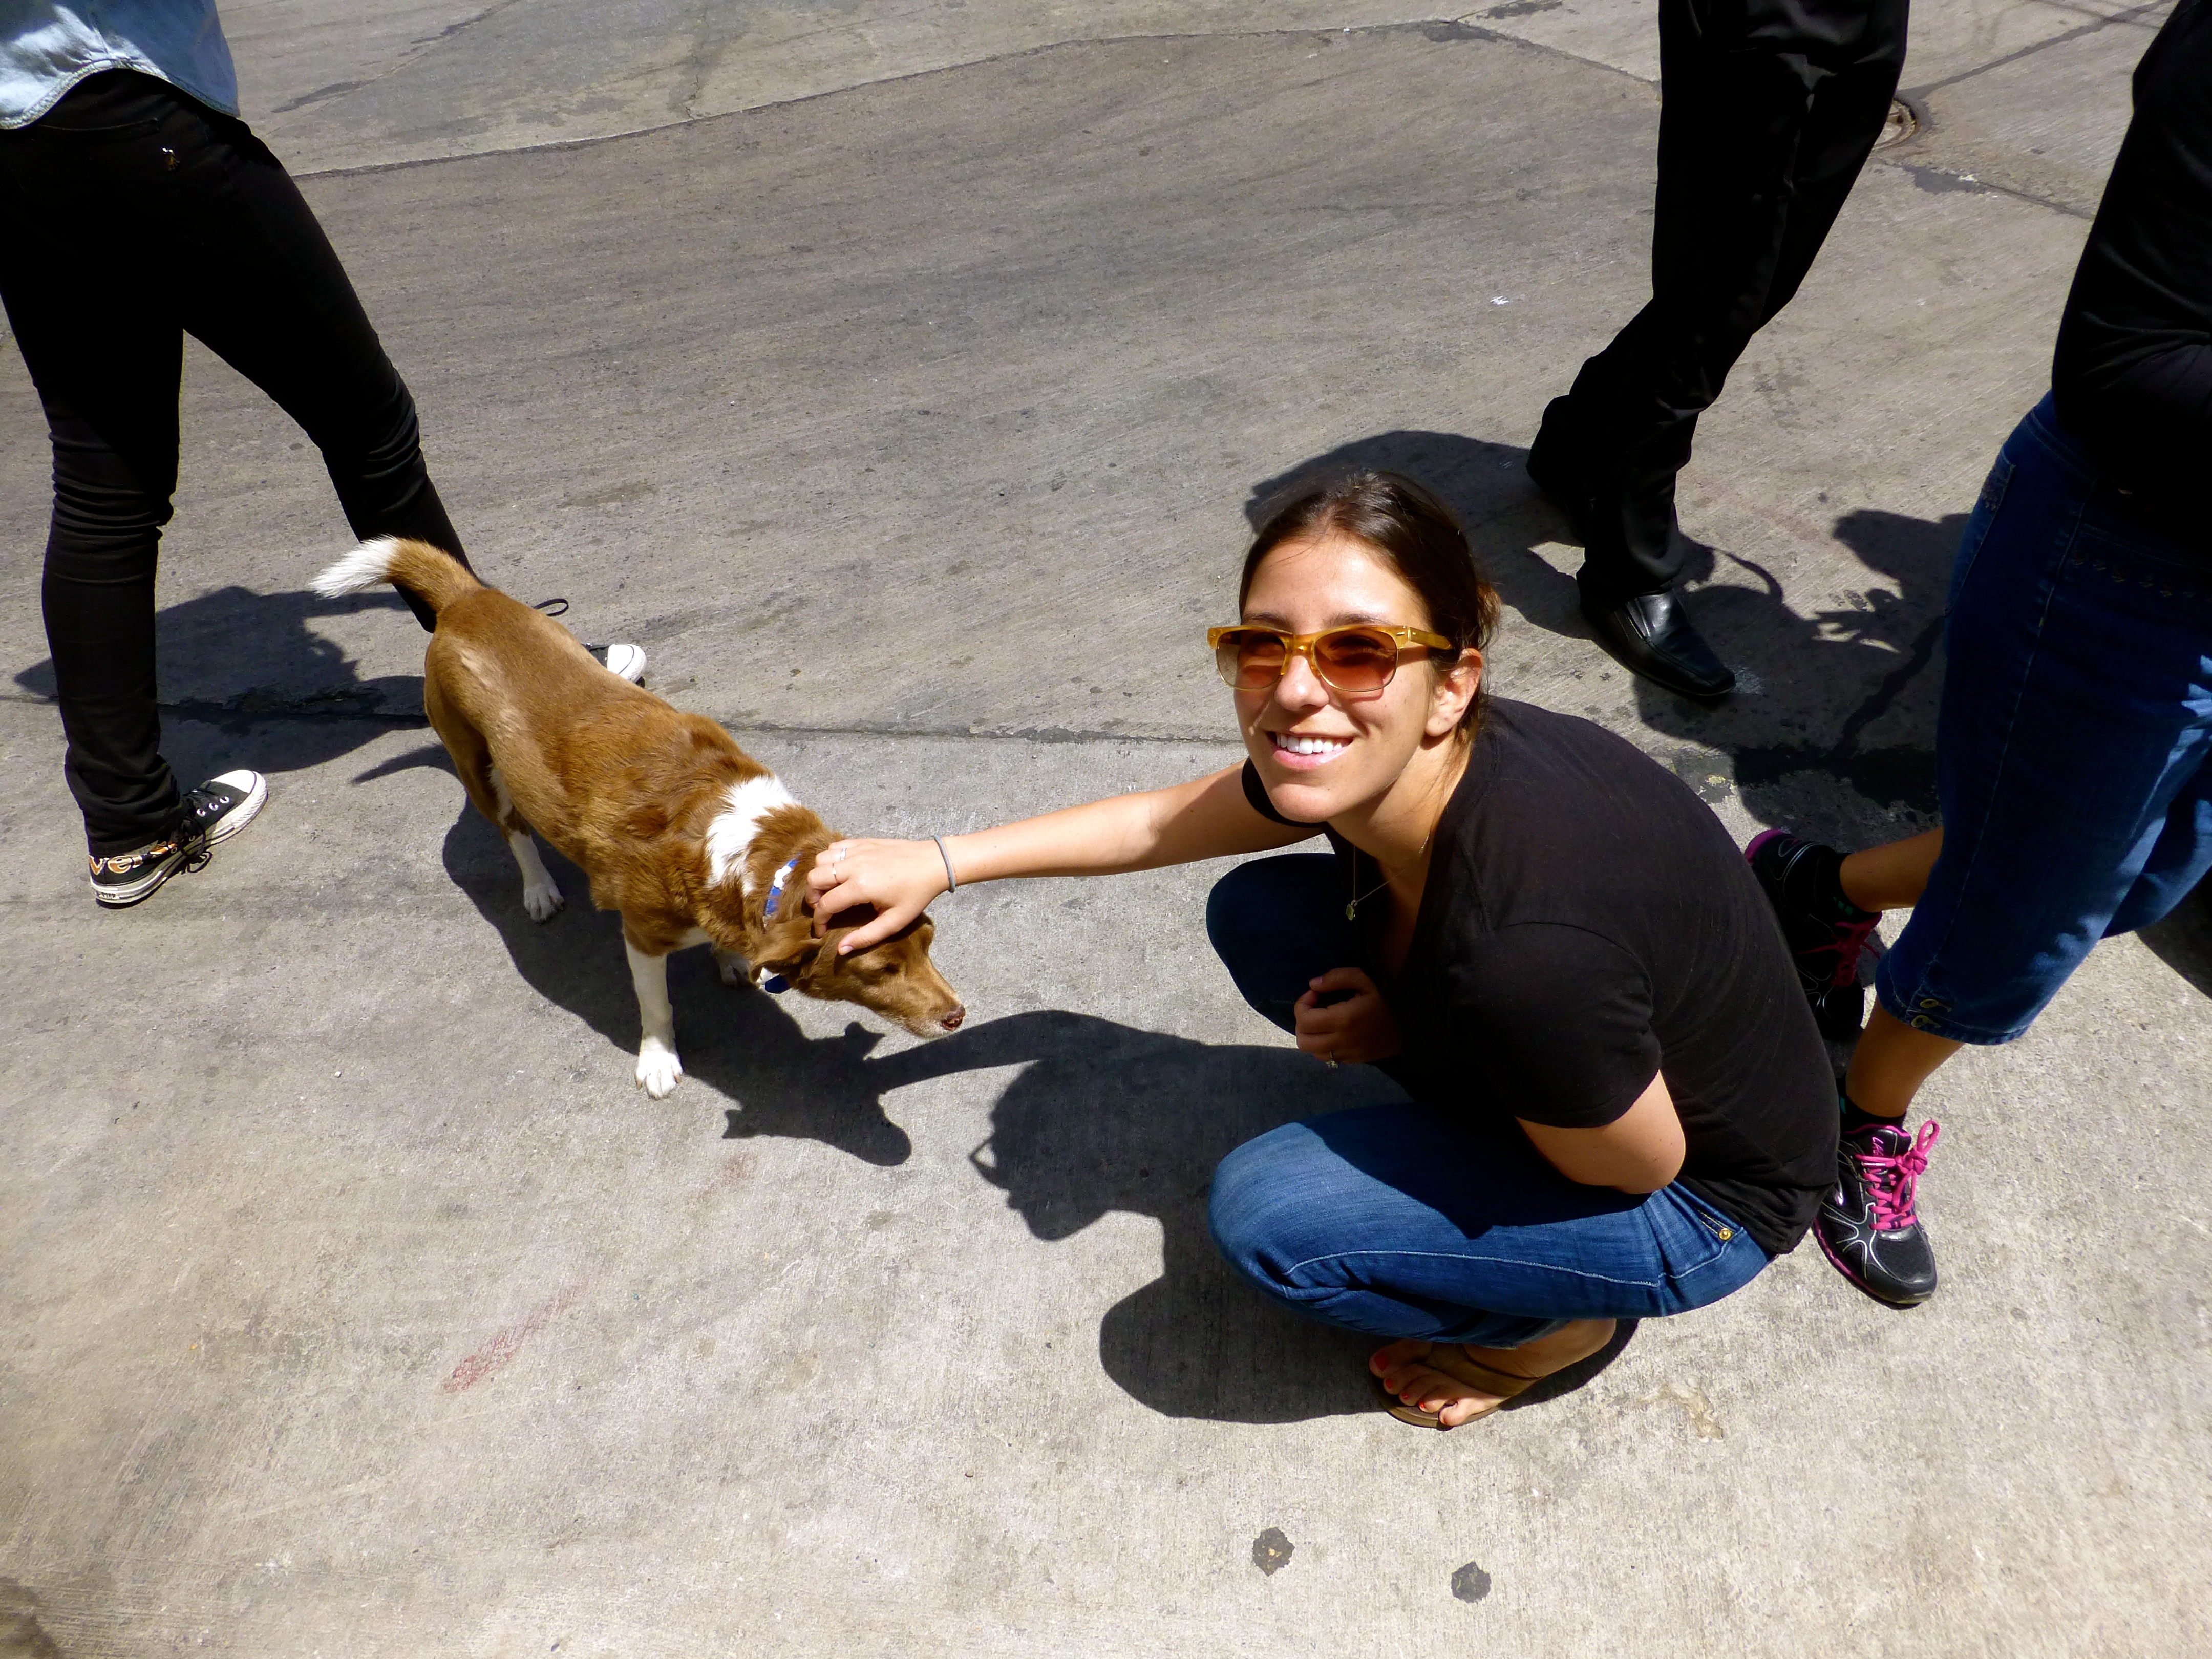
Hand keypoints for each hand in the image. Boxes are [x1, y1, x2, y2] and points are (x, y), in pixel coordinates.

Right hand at [805, 837, 949, 951]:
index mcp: (861, 887)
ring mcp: (856, 851)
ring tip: (831, 890)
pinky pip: (834, 847)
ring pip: (820, 860)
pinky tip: (841, 872)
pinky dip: (830, 860)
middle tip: (824, 909)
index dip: (819, 921)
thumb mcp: (894, 921)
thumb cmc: (916, 894)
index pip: (825, 904)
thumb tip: (841, 949)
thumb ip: (866, 936)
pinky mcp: (862, 841)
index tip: (822, 931)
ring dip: (820, 876)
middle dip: (813, 897)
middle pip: (814, 879)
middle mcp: (853, 866)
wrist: (934, 863)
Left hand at [1293, 967, 1399, 1065]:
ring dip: (1312, 1036)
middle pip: (1303, 1041)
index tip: (1316, 993)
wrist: (1418, 1022)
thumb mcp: (1365, 979)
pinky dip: (1325, 1046)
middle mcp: (1342, 1042)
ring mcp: (1350, 1054)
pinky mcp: (1357, 1060)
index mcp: (1343, 1020)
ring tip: (1324, 1021)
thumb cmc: (1391, 996)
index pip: (1304, 1019)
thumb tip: (1313, 985)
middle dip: (1303, 1021)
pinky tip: (1336, 1031)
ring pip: (1314, 1053)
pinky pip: (1330, 1058)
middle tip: (1316, 1008)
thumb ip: (1336, 978)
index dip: (1303, 1003)